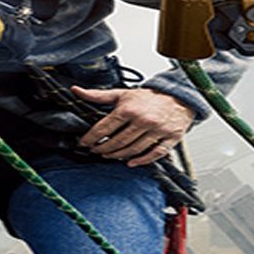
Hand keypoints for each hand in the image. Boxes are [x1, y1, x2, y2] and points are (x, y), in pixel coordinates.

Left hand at [72, 86, 194, 166]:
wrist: (178, 97)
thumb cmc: (148, 98)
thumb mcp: (122, 94)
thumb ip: (98, 95)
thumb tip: (75, 90)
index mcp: (129, 109)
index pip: (104, 128)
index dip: (91, 138)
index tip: (84, 143)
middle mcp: (143, 120)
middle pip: (117, 142)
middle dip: (103, 149)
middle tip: (96, 151)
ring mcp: (157, 130)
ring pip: (133, 150)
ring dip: (118, 156)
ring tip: (109, 155)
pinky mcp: (169, 138)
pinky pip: (154, 154)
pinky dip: (141, 161)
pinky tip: (130, 162)